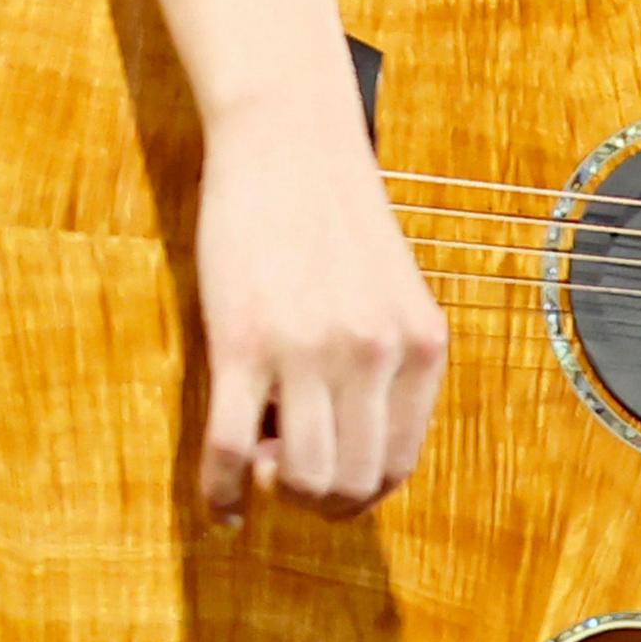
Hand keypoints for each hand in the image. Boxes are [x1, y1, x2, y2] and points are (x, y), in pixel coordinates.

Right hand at [191, 97, 449, 524]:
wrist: (289, 139)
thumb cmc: (336, 214)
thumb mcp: (393, 292)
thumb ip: (388, 362)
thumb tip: (355, 449)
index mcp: (421, 344)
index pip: (401, 464)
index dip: (360, 490)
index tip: (329, 481)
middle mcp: (375, 354)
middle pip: (352, 484)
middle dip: (318, 501)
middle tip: (286, 475)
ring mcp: (309, 351)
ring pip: (297, 477)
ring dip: (272, 492)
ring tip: (255, 465)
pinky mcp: (241, 342)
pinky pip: (227, 449)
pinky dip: (219, 493)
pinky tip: (219, 503)